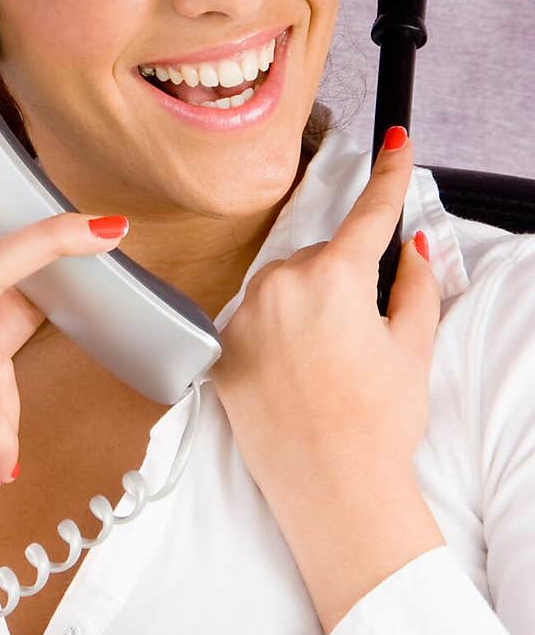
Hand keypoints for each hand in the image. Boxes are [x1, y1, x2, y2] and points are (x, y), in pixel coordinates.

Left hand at [209, 129, 441, 534]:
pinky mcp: (219, 349)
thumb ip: (414, 284)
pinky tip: (293, 376)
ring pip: (282, 287)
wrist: (334, 490)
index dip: (389, 177)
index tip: (397, 144)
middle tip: (360, 340)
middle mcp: (279, 284)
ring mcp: (243, 316)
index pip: (368, 214)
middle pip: (317, 259)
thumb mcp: (412, 347)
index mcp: (333, 276)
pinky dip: (273, 334)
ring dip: (303, 307)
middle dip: (339, 283)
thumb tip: (415, 244)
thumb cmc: (378, 424)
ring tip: (325, 367)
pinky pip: (252, 320)